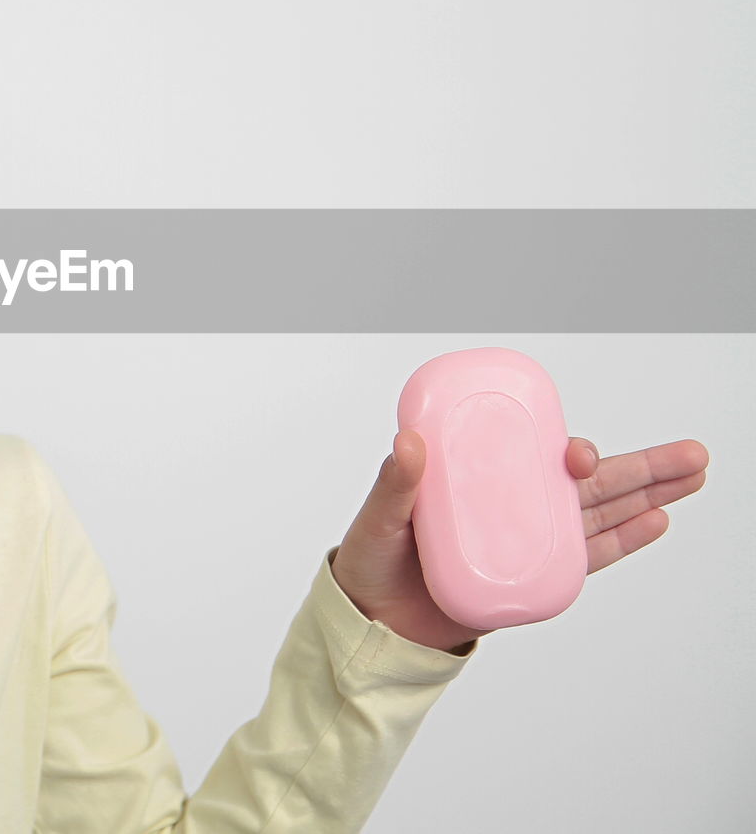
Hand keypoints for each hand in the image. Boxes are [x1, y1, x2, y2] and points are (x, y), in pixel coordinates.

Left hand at [330, 433, 709, 653]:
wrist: (372, 622)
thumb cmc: (372, 560)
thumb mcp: (380, 517)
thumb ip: (395, 484)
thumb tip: (408, 443)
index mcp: (476, 475)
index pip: (532, 453)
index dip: (565, 450)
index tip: (577, 456)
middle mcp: (509, 502)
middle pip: (585, 480)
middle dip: (641, 465)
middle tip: (692, 454)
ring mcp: (526, 539)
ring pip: (599, 512)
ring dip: (647, 495)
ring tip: (693, 476)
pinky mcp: (533, 577)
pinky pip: (585, 557)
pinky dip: (622, 540)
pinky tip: (656, 520)